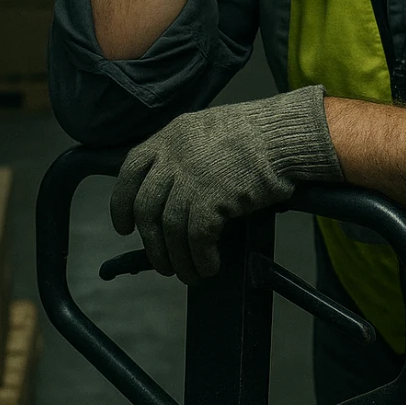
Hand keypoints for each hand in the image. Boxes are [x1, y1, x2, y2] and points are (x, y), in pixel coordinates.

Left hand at [109, 86, 342, 284]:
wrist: (285, 135)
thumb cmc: (258, 135)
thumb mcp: (210, 130)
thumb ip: (186, 154)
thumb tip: (175, 193)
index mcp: (171, 135)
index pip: (130, 169)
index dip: (120, 202)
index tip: (124, 227)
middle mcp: (174, 156)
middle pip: (145, 207)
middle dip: (150, 243)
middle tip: (162, 263)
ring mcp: (190, 177)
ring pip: (169, 229)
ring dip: (176, 259)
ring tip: (188, 274)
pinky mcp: (211, 199)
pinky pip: (197, 238)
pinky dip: (200, 258)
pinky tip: (210, 266)